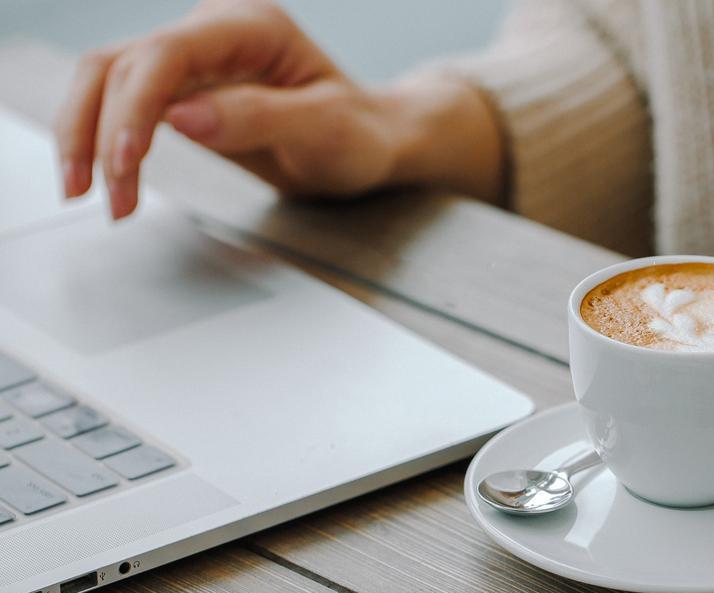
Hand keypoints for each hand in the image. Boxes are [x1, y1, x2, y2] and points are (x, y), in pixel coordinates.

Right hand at [54, 0, 502, 218]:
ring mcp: (196, 59)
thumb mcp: (326, 129)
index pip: (168, 53)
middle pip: (122, 64)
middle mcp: (214, 31)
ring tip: (91, 195)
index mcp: (252, 27)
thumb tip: (183, 116)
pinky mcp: (185, 89)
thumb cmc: (362, 133)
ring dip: (90, 136)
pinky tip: (105, 178)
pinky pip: (126, 105)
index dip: (134, 105)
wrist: (374, 142)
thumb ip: (259, 118)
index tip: (126, 160)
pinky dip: (107, 141)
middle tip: (97, 193)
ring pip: (109, 81)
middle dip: (100, 130)